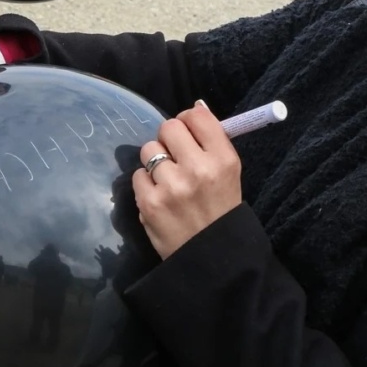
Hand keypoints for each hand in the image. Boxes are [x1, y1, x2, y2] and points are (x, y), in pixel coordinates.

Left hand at [132, 101, 241, 259]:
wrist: (212, 259)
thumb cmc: (220, 211)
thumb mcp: (230, 174)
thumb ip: (212, 142)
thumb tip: (195, 107)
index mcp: (223, 159)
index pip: (196, 116)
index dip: (187, 121)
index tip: (186, 133)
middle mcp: (198, 169)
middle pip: (168, 128)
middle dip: (168, 140)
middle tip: (174, 157)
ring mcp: (171, 186)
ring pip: (149, 150)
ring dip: (155, 162)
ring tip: (168, 181)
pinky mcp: (150, 203)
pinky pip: (137, 176)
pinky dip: (146, 185)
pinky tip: (159, 197)